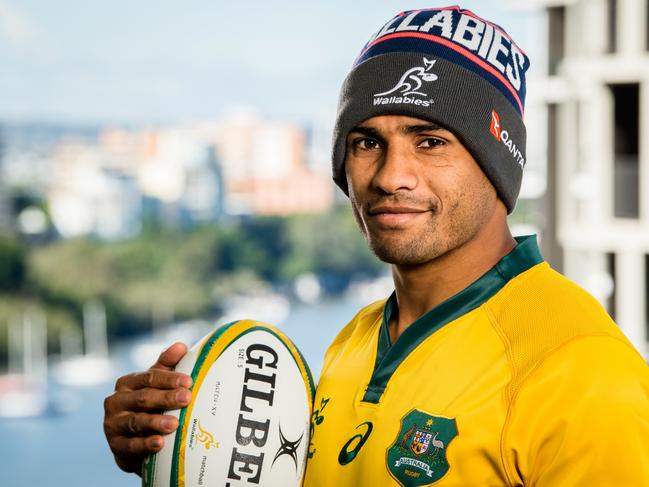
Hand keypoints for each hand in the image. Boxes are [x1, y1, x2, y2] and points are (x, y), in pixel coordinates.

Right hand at [103, 342, 192, 474]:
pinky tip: (160, 443)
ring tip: (175, 423)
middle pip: (143, 398)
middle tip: (186, 398)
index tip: (188, 381)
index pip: (149, 377)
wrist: (132, 441)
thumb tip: (180, 346)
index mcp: (127, 383)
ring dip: (156, 422)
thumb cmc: (148, 406)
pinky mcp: (115, 445)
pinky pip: (131, 445)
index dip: (169, 379)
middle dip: (166, 398)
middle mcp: (116, 401)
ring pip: (136, 421)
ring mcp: (113, 424)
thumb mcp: (155, 384)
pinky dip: (145, 444)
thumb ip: (166, 365)